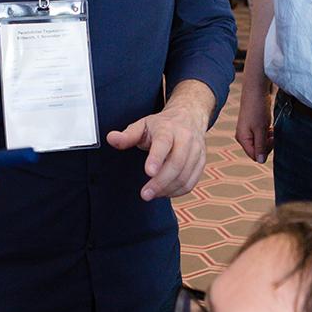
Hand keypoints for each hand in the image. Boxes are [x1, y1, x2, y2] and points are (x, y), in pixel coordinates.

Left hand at [107, 84, 212, 200]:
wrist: (188, 117)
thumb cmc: (162, 125)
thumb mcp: (142, 125)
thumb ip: (127, 136)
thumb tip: (111, 139)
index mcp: (168, 128)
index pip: (164, 143)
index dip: (157, 158)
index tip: (148, 172)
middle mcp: (185, 139)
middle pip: (176, 163)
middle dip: (160, 182)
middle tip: (145, 194)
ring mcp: (196, 151)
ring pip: (185, 175)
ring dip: (167, 189)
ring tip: (152, 194)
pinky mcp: (201, 162)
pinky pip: (191, 182)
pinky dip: (177, 191)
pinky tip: (165, 192)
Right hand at [233, 79, 272, 162]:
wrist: (256, 91)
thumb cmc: (257, 109)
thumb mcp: (260, 129)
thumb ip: (261, 146)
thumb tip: (260, 161)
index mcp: (242, 139)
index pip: (254, 155)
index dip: (265, 151)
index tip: (272, 140)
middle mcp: (243, 137)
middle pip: (258, 150)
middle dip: (268, 145)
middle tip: (272, 133)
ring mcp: (248, 131)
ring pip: (261, 143)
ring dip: (268, 139)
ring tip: (271, 128)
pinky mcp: (253, 126)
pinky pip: (262, 136)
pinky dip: (268, 133)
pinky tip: (270, 126)